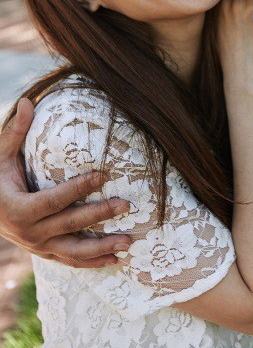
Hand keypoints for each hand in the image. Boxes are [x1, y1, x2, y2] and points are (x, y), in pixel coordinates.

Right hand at [0, 97, 130, 266]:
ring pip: (74, 251)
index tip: (103, 174)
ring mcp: (39, 247)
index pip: (55, 199)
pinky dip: (92, 262)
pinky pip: (71, 260)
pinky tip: (114, 259)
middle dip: (99, 215)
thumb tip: (28, 101)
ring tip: (128, 241)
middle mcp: (30, 233)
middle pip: (70, 224)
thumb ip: (16, 131)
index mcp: (20, 209)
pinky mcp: (46, 253)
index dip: (80, 188)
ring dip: (102, 247)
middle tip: (126, 204)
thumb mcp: (2, 156)